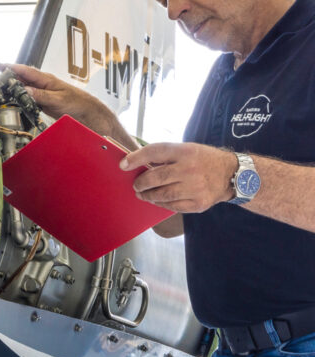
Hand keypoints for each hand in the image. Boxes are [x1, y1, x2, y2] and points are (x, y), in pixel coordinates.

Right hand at [3, 62, 130, 145]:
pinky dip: (19, 96)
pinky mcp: (42, 101)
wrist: (88, 112)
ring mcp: (42, 92)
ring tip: (0, 88)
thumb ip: (41, 95)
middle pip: (22, 77)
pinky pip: (27, 96)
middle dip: (8, 76)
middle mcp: (42, 84)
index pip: (26, 71)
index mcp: (46, 79)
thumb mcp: (57, 99)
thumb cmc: (77, 103)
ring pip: (24, 87)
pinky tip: (13, 100)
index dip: (12, 67)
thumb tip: (25, 90)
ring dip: (13, 86)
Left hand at [121, 142, 235, 212]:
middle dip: (141, 182)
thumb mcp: (187, 150)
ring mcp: (195, 188)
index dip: (136, 158)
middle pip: (156, 177)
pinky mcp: (198, 203)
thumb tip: (137, 162)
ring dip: (148, 195)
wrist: (232, 174)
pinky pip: (172, 206)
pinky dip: (161, 203)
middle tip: (136, 185)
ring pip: (162, 195)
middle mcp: (190, 169)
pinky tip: (157, 200)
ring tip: (142, 194)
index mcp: (186, 152)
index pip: (155, 151)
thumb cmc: (203, 160)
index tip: (123, 164)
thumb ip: (165, 155)